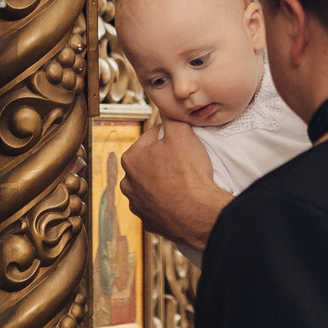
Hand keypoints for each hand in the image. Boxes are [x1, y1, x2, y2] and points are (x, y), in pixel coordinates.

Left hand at [119, 122, 230, 248]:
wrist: (198, 214)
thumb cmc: (188, 173)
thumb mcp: (181, 133)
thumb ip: (170, 117)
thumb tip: (165, 106)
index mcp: (130, 159)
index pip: (152, 137)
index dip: (170, 137)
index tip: (182, 142)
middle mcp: (128, 183)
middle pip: (150, 162)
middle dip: (165, 159)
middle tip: (185, 161)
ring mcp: (137, 204)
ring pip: (152, 184)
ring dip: (164, 181)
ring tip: (183, 181)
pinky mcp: (149, 221)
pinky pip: (158, 205)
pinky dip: (167, 201)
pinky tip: (180, 199)